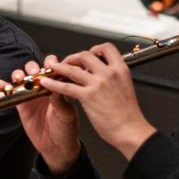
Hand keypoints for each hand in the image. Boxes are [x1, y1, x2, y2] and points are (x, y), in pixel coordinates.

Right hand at [0, 57, 81, 173]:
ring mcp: (30, 95)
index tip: (48, 68)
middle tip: (33, 74)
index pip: (53, 68)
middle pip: (34, 69)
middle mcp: (43, 87)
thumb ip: (60, 101)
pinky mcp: (20, 104)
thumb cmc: (66, 129)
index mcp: (57, 86)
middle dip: (32, 68)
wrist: (56, 147)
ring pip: (21, 77)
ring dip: (17, 74)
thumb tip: (53, 87)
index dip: (50, 64)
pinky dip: (3, 86)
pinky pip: (10, 92)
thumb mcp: (66, 115)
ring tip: (18, 80)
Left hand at [52, 43, 155, 159]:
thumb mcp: (125, 87)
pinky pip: (66, 86)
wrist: (131, 130)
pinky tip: (46, 83)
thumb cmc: (129, 115)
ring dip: (59, 67)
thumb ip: (114, 78)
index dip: (95, 49)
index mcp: (121, 70)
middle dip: (73, 58)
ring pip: (72, 68)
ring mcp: (98, 84)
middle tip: (67, 63)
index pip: (107, 48)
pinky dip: (54, 84)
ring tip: (51, 68)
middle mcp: (109, 73)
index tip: (89, 54)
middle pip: (85, 55)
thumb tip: (101, 73)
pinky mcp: (88, 96)